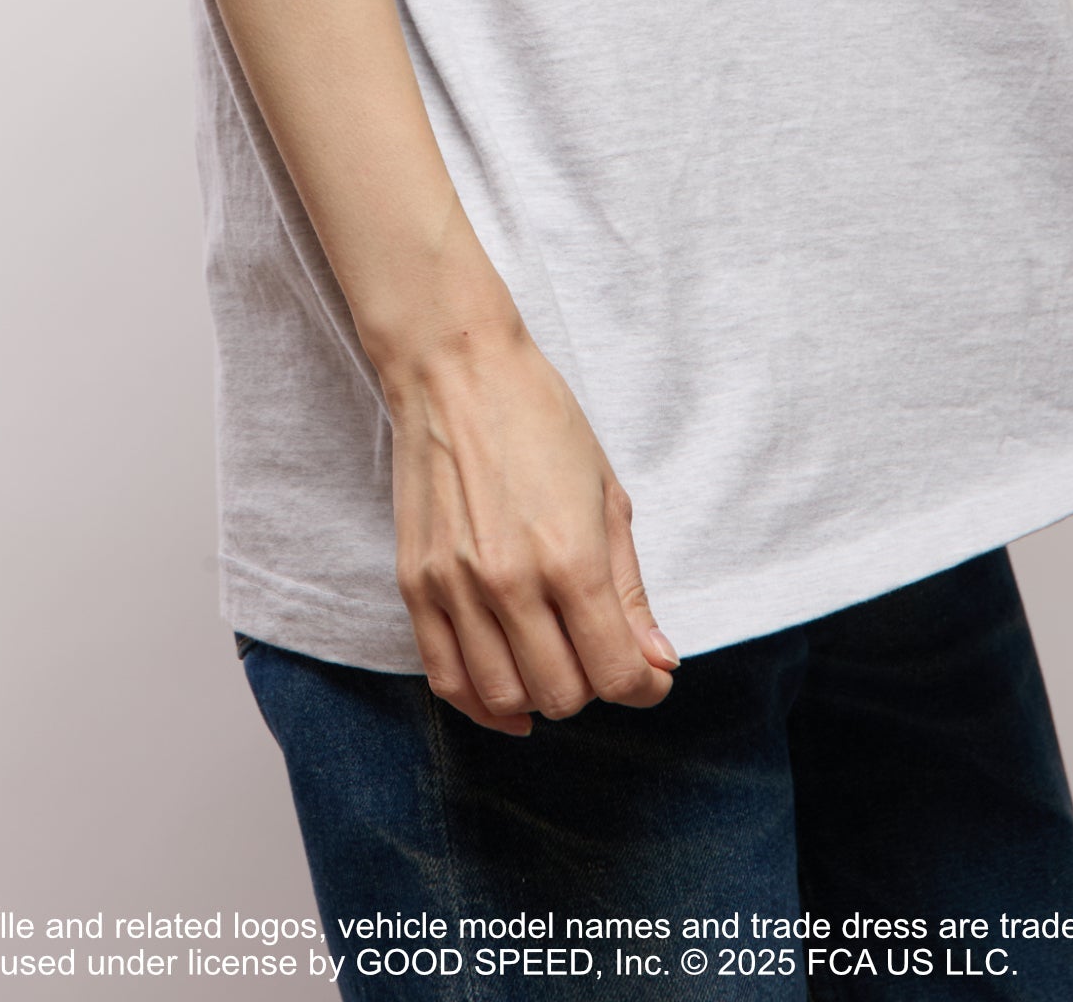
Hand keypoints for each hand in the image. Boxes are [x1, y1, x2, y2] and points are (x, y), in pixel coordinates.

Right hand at [380, 309, 678, 734]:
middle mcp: (510, 582)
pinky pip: (446, 678)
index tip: (650, 673)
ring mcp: (456, 587)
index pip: (617, 674)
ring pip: (503, 698)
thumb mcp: (607, 494)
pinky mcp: (416, 584)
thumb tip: (657, 662)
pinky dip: (480, 702)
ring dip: (539, 695)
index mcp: (571, 558)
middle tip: (600, 652)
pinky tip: (508, 694)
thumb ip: (630, 588)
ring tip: (554, 662)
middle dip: (594, 686)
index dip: (646, 686)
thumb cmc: (540, 418)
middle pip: (562, 695)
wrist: (456, 370)